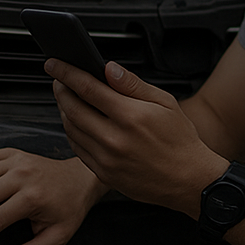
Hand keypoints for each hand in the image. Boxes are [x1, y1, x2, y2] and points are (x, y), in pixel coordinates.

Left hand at [50, 60, 225, 215]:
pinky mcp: (104, 173)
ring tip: (68, 98)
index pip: (87, 87)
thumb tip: (108, 68)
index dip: (66, 73)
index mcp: (130, 116)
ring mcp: (106, 159)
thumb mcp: (164, 102)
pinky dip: (72, 131)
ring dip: (64, 110)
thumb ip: (132, 84)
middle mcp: (114, 138)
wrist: (189, 180)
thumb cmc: (180, 141)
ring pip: (71, 128)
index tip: (54, 64)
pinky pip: (77, 148)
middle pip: (72, 108)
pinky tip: (77, 122)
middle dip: (61, 90)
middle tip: (59, 79)